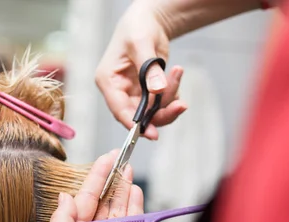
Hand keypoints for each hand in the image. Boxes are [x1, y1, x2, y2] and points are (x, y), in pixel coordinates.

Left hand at [48, 150, 145, 221]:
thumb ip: (63, 218)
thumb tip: (65, 195)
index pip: (84, 200)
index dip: (94, 178)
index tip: (105, 159)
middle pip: (102, 201)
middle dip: (110, 180)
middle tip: (120, 157)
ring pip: (119, 209)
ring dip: (123, 189)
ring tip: (129, 168)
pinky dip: (136, 206)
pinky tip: (136, 190)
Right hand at [95, 1, 187, 139]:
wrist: (149, 21)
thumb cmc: (138, 26)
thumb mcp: (141, 43)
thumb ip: (149, 69)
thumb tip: (157, 91)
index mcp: (108, 80)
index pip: (118, 109)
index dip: (134, 124)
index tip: (151, 133)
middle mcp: (119, 90)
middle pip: (137, 115)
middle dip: (160, 112)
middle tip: (180, 106)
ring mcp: (133, 93)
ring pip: (152, 112)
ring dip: (169, 100)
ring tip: (177, 73)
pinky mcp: (146, 93)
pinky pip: (161, 104)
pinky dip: (173, 94)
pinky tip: (176, 74)